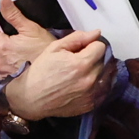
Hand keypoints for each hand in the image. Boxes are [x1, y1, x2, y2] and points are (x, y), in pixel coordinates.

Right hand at [0, 0, 115, 121]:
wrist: (31, 98)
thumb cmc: (40, 71)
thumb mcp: (54, 48)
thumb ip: (78, 38)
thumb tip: (97, 33)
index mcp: (82, 63)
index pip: (101, 47)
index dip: (91, 45)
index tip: (82, 49)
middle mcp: (90, 80)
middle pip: (104, 61)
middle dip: (94, 58)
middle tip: (79, 61)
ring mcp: (92, 94)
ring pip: (106, 76)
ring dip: (98, 71)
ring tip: (82, 73)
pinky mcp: (91, 104)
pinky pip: (103, 91)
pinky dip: (97, 86)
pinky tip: (84, 84)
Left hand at [0, 0, 54, 71]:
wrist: (54, 73)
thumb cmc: (44, 52)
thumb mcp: (31, 28)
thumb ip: (13, 14)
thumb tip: (3, 0)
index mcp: (1, 46)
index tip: (8, 30)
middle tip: (4, 42)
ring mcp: (3, 73)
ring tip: (11, 54)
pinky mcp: (9, 83)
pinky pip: (1, 75)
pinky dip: (5, 70)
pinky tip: (16, 65)